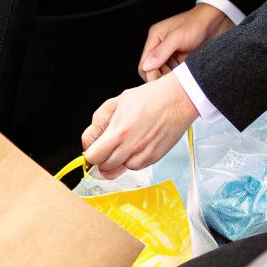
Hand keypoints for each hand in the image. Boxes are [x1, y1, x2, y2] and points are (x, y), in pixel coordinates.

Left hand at [81, 73, 198, 178]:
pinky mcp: (154, 158)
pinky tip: (137, 144)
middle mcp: (130, 147)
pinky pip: (135, 167)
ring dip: (118, 160)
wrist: (177, 100)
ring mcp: (143, 155)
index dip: (90, 154)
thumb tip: (89, 142)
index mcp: (118, 131)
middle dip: (102, 158)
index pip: (93, 157)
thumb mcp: (116, 102)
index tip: (92, 150)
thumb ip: (98, 122)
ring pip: (120, 169)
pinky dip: (132, 160)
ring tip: (126, 141)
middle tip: (108, 145)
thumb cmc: (149, 98)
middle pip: (105, 167)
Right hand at [140, 3, 234, 81]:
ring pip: (164, 73)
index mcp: (155, 38)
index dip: (150, 75)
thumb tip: (146, 66)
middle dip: (159, 79)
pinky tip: (184, 79)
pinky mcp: (182, 59)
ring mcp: (172, 53)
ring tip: (179, 83)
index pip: (144, 63)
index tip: (159, 86)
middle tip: (169, 87)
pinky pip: (175, 72)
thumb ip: (161, 52)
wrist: (217, 21)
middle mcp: (161, 46)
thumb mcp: (177, 37)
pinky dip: (178, 77)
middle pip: (152, 70)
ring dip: (169, 79)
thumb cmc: (197, 23)